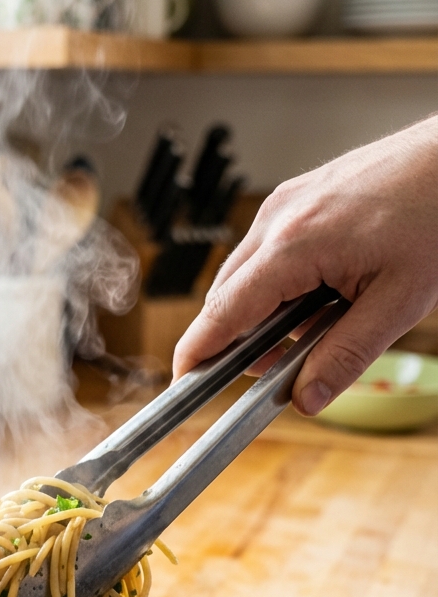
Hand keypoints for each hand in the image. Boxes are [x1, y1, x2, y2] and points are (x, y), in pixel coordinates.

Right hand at [173, 117, 437, 415]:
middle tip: (269, 373)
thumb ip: (348, 354)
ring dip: (259, 314)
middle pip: (225, 296)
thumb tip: (307, 399)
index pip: (225, 310)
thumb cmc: (436, 211)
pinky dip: (275, 286)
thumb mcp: (400, 301)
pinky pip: (265, 254)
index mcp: (294, 243)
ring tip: (306, 336)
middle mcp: (277, 217)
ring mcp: (284, 203)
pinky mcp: (296, 198)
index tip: (183, 382)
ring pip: (244, 276)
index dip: (198, 351)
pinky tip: (314, 301)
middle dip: (235, 340)